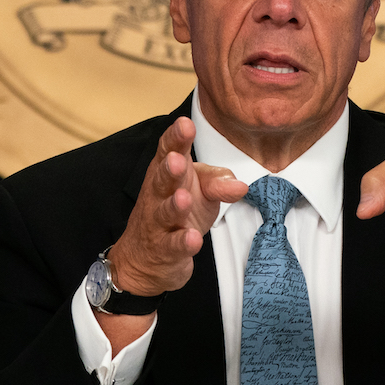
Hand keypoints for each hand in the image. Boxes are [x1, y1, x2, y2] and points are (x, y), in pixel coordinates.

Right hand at [107, 117, 247, 297]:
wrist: (144, 259)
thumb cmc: (176, 214)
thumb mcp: (200, 191)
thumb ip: (218, 181)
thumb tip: (241, 185)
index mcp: (167, 173)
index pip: (168, 151)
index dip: (176, 138)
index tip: (185, 125)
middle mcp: (158, 195)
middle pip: (162, 179)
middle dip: (169, 169)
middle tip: (177, 160)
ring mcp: (159, 223)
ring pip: (165, 212)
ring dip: (174, 205)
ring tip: (183, 198)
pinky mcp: (164, 250)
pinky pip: (173, 245)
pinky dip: (182, 242)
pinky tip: (192, 238)